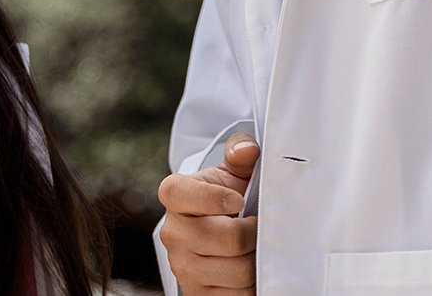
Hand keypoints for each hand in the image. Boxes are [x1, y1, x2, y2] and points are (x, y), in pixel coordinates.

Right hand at [158, 135, 258, 292]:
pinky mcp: (197, 294)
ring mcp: (183, 267)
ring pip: (238, 270)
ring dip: (256, 260)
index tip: (238, 200)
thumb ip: (240, 153)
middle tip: (258, 226)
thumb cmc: (228, 198)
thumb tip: (247, 150)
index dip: (211, 197)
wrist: (216, 234)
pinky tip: (250, 269)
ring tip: (255, 248)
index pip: (179, 194)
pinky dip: (250, 285)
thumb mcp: (232, 172)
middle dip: (254, 233)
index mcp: (175, 195)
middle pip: (228, 238)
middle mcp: (173, 233)